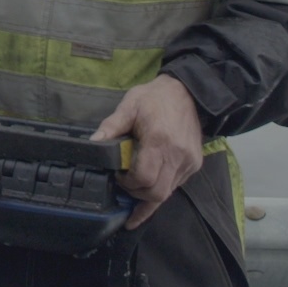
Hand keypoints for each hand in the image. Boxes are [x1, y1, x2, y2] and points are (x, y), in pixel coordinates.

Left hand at [91, 74, 204, 229]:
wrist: (187, 92)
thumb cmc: (154, 98)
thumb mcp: (129, 106)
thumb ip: (111, 126)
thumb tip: (93, 143)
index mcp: (159, 141)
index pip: (143, 178)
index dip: (127, 183)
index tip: (118, 175)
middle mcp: (177, 156)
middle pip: (156, 193)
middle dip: (136, 194)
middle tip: (124, 183)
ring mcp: (189, 162)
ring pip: (167, 193)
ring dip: (148, 194)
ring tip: (134, 185)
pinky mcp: (194, 165)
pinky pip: (175, 185)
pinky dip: (160, 188)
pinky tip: (149, 189)